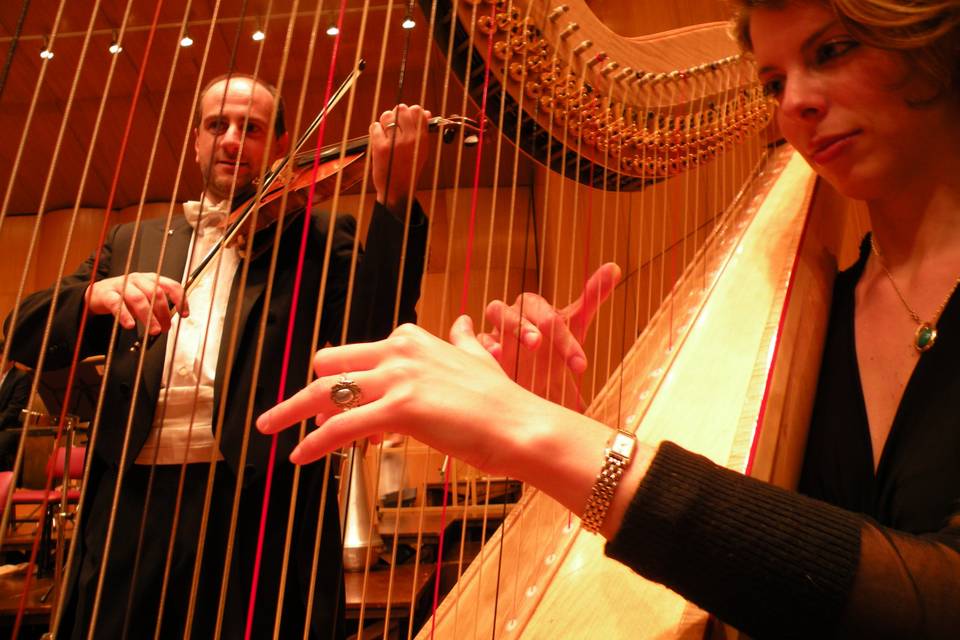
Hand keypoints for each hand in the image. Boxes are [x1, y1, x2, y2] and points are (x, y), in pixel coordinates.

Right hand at [85, 273, 187, 334]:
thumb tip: (169, 321)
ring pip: (138, 298)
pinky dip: (125, 315)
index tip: (184, 314)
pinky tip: (130, 325)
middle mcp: (138, 280)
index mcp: (150, 279)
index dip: (180, 299)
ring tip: (154, 330)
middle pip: (155, 293)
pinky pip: (117, 304)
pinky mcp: (107, 294)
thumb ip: (157, 306)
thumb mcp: (145, 298)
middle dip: (163, 312)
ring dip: (148, 316)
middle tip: (165, 328)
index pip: (171, 285)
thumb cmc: (125, 297)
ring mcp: (122, 285)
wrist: (98, 293)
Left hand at [257, 319, 560, 476]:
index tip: (333, 404)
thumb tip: (463, 322)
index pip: (358, 355)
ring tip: (268, 428)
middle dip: (304, 391)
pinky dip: (314, 442)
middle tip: (282, 413)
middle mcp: (400, 351)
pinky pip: (342, 427)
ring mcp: (399, 378)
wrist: (520, 427)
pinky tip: (299, 456)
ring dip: (290, 412)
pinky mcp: (400, 409)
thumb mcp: (478, 359)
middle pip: (330, 365)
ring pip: (326, 393)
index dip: (344, 382)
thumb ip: (462, 340)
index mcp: (412, 339)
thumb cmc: (501, 402)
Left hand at [370, 104, 431, 212]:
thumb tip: (424, 112)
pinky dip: (375, 131)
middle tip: (394, 124)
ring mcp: (395, 143)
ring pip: (386, 116)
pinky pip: (374, 127)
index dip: (410, 112)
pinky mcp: (380, 147)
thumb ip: (422, 130)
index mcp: (422, 139)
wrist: (397, 190)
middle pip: (401, 109)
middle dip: (396, 114)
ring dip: (384, 121)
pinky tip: (379, 139)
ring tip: (386, 132)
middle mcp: (410, 139)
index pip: (417, 111)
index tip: (405, 119)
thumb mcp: (421, 150)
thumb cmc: (409, 169)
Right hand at [479, 263, 620, 409]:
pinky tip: (493, 357)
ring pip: (493, 315)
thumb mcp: (575, 328)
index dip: (564, 339)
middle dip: (523, 324)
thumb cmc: (554, 353)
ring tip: (508, 350)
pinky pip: (476, 341)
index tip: (580, 366)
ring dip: (504, 329)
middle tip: (537, 343)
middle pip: (513, 307)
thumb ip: (592, 297)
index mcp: (536, 310)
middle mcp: (514, 316)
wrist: (536, 386)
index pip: (547, 314)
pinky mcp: (482, 351)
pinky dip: (483, 347)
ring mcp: (495, 332)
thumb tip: (615, 266)